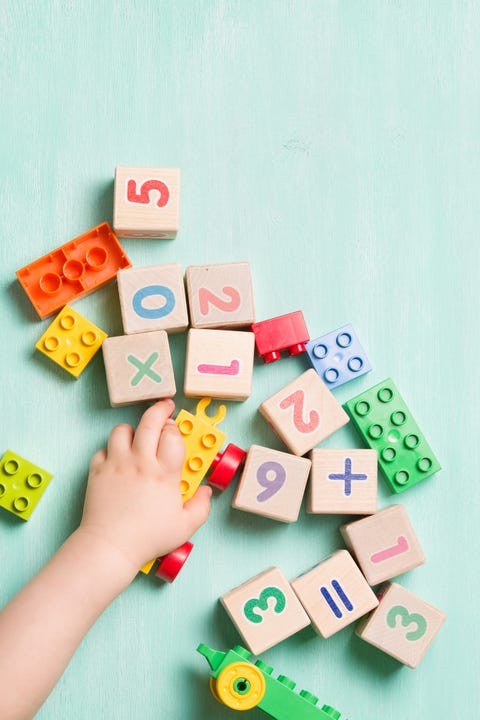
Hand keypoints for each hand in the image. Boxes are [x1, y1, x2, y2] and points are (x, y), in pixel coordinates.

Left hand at [79, 399, 211, 574]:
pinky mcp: (97, 472)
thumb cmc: (148, 538)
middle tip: (165, 407)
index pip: (172, 435)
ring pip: (122, 430)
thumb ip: (201, 507)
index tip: (176, 432)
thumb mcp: (185, 527)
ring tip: (138, 438)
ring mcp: (116, 465)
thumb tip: (206, 492)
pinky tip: (118, 460)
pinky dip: (110, 451)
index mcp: (164, 473)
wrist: (110, 547)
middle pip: (149, 422)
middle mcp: (140, 462)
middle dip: (159, 410)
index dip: (175, 430)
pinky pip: (102, 450)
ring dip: (132, 430)